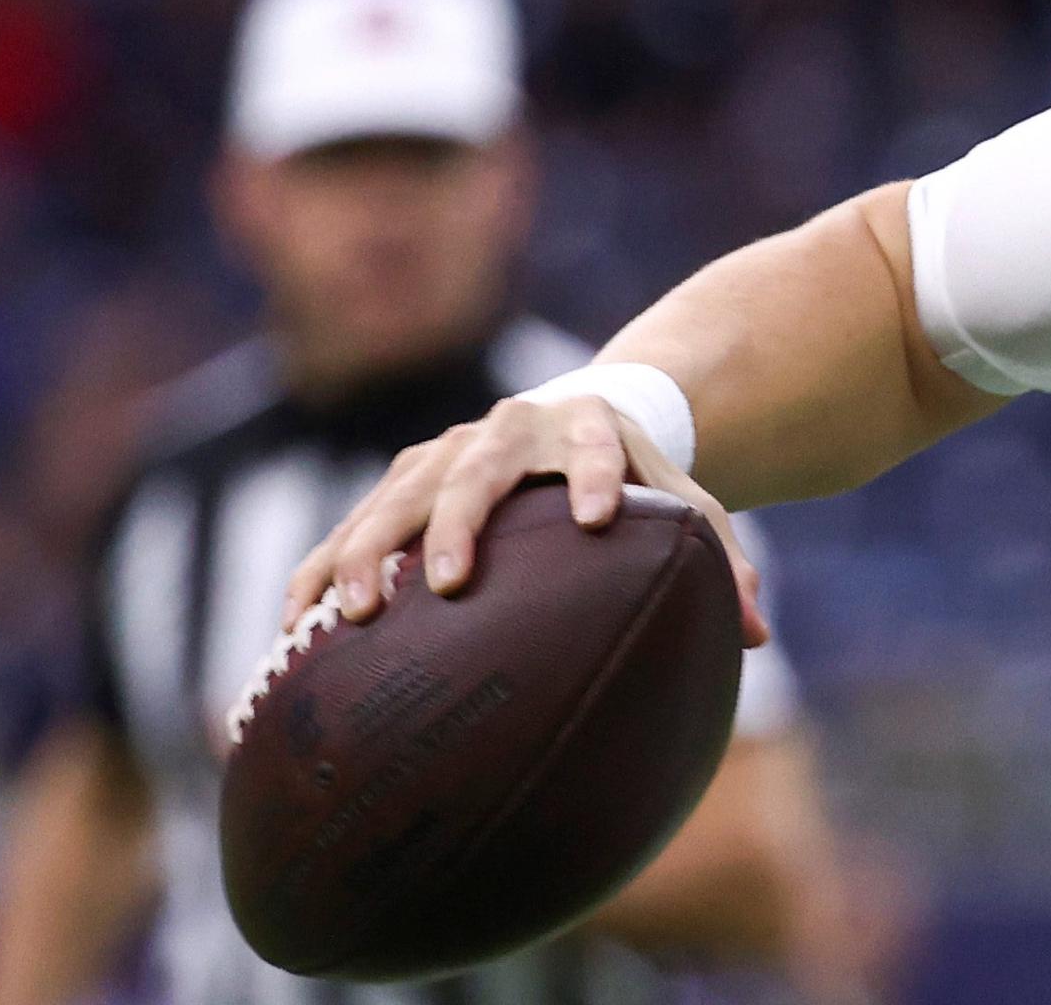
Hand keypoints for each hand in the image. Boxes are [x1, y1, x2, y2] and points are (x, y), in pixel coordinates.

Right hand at [280, 392, 768, 645]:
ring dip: (368, 553)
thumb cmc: (637, 477)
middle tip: (447, 585)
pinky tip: (293, 634)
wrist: (578, 416)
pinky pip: (347, 529)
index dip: (599, 476)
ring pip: (395, 498)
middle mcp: (508, 431)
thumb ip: (719, 558)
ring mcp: (444, 454)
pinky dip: (319, 576)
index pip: (599, 448)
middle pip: (474, 473)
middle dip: (456, 525)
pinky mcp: (399, 482)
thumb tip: (758, 635)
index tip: (599, 518)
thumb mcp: (685, 500)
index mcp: (588, 428)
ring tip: (352, 617)